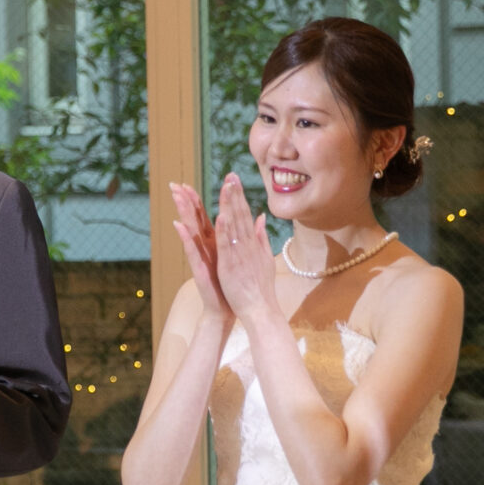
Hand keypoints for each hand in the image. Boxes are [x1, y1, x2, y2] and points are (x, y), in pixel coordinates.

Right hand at [170, 184, 231, 326]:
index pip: (203, 217)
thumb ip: (232, 237)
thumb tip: (232, 221)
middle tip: (174, 184)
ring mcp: (200, 257)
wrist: (225, 308)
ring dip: (183, 213)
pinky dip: (186, 238)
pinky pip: (192, 251)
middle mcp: (204, 248)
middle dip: (184, 202)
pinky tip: (179, 226)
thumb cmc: (229, 283)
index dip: (195, 200)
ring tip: (176, 197)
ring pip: (190, 231)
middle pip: (193, 220)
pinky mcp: (198, 269)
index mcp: (213, 243)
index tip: (187, 183)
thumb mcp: (231, 256)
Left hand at [212, 175, 278, 325]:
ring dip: (228, 205)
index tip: (234, 179)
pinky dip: (223, 230)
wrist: (261, 310)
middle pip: (240, 215)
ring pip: (233, 225)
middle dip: (235, 194)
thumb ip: (261, 237)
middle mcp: (246, 245)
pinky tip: (220, 215)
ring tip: (225, 187)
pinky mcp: (230, 265)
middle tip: (230, 175)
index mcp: (251, 243)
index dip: (239, 196)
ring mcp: (239, 254)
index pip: (245, 215)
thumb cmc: (260, 287)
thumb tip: (261, 218)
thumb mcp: (263, 258)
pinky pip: (226, 245)